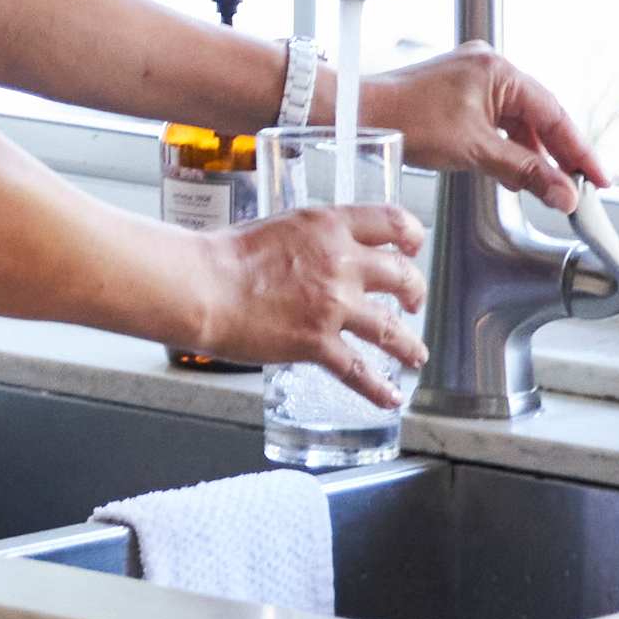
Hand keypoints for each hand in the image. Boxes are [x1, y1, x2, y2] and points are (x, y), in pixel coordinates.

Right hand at [187, 206, 427, 406]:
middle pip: (402, 275)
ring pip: (390, 328)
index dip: (412, 236)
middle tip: (413, 302)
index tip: (413, 247)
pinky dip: (378, 388)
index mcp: (329, 226)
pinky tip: (389, 397)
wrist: (202, 286)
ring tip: (415, 354)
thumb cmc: (223, 257)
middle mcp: (341, 262)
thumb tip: (315, 255)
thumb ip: (309, 240)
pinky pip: (359, 370)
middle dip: (415, 291)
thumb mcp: (278, 227)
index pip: (393, 221)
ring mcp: (333, 305)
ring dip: (409, 344)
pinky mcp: (317, 342)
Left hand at [360, 47, 604, 204]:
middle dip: (558, 154)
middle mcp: (490, 68)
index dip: (578, 151)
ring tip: (547, 186)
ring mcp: (473, 79)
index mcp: (499, 71)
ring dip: (531, 154)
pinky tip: (513, 171)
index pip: (554, 114)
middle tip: (579, 187)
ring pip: (517, 122)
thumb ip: (523, 172)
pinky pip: (495, 122)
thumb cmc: (405, 119)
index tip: (597, 178)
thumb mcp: (474, 150)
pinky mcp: (457, 93)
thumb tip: (561, 193)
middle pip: (538, 116)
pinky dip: (507, 147)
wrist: (356, 114)